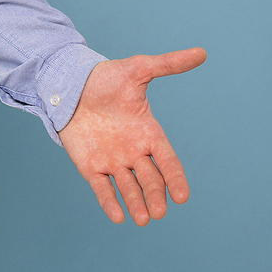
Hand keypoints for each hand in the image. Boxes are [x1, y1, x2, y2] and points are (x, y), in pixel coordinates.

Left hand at [58, 47, 205, 225]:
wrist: (70, 83)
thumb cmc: (106, 77)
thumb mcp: (138, 69)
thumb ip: (168, 64)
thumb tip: (202, 52)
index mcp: (149, 133)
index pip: (168, 161)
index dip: (175, 178)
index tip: (183, 197)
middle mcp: (134, 152)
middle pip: (150, 180)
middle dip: (155, 196)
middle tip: (159, 212)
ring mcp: (112, 160)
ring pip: (128, 188)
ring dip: (136, 203)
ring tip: (144, 219)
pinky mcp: (90, 166)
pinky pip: (102, 188)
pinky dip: (110, 202)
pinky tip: (118, 217)